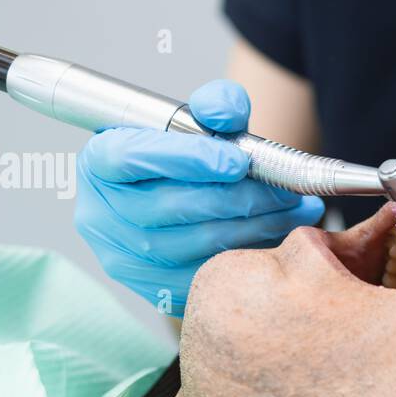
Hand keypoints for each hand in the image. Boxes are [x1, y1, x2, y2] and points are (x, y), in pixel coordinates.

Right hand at [75, 79, 322, 313]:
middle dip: (240, 196)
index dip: (187, 160)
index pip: (131, 158)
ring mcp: (125, 259)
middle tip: (287, 188)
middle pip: (172, 207)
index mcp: (98, 163)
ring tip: (296, 208)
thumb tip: (226, 116)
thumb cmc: (186, 158)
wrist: (179, 202)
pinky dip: (253, 254)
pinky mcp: (154, 290)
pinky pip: (212, 275)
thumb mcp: (199, 122)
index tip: (239, 161)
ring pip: (198, 244)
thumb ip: (215, 106)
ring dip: (258, 225)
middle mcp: (100, 216)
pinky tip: (282, 235)